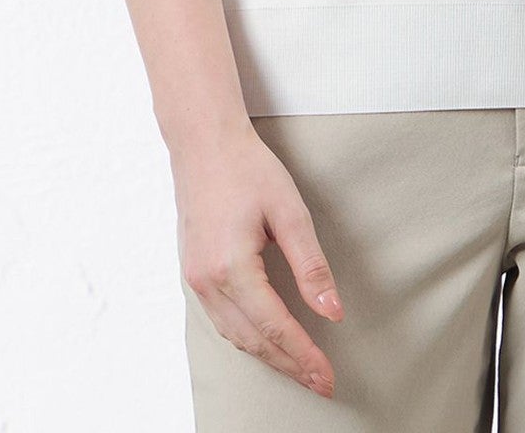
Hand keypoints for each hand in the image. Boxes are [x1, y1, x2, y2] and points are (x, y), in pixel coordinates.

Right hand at [174, 120, 344, 397]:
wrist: (204, 142)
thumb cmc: (247, 168)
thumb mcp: (289, 211)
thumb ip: (311, 265)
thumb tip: (332, 311)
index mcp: (231, 267)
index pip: (274, 327)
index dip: (303, 355)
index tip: (327, 376)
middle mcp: (207, 281)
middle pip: (253, 340)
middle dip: (289, 364)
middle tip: (321, 382)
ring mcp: (194, 279)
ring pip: (234, 335)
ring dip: (269, 355)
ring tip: (300, 367)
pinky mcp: (192, 272)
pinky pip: (221, 319)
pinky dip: (247, 336)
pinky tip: (266, 339)